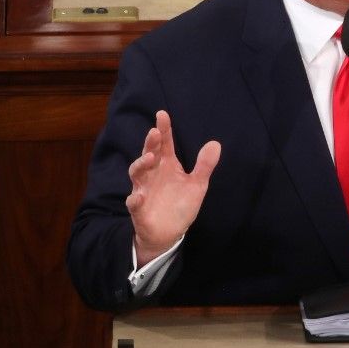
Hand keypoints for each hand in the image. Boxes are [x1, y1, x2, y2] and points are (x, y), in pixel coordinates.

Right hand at [126, 110, 220, 265]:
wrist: (169, 233)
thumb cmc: (180, 205)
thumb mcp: (197, 185)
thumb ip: (204, 166)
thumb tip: (215, 143)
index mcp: (167, 166)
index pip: (165, 144)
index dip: (164, 129)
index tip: (162, 114)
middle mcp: (153, 174)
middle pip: (149, 154)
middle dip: (151, 143)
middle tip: (155, 132)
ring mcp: (144, 190)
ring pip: (137, 174)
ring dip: (141, 164)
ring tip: (151, 157)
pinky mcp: (139, 209)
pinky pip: (134, 202)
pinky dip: (135, 199)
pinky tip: (139, 196)